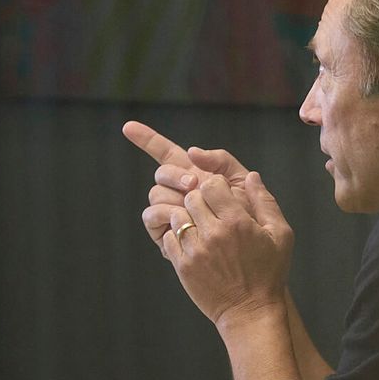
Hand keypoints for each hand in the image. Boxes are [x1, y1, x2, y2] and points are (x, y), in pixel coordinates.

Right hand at [122, 120, 253, 255]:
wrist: (250, 252)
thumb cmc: (249, 217)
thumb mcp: (240, 181)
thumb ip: (221, 160)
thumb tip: (192, 151)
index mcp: (194, 174)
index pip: (165, 153)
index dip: (147, 139)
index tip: (128, 127)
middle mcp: (178, 191)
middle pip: (161, 173)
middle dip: (174, 174)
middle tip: (194, 183)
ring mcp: (169, 211)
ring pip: (156, 193)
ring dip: (172, 196)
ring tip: (194, 207)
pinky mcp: (163, 231)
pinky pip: (152, 216)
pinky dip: (164, 214)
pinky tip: (182, 220)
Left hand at [161, 170, 293, 331]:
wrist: (250, 311)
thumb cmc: (270, 273)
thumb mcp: (281, 235)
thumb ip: (265, 202)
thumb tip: (252, 176)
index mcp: (238, 222)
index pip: (212, 184)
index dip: (215, 187)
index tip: (221, 197)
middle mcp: (214, 233)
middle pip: (192, 197)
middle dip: (200, 200)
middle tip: (210, 211)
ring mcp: (196, 250)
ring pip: (178, 215)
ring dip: (187, 217)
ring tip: (201, 227)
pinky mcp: (183, 265)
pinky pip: (169, 237)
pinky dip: (177, 236)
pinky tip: (193, 243)